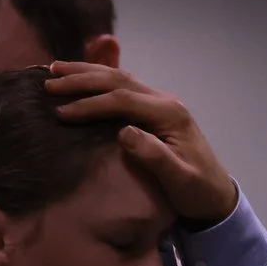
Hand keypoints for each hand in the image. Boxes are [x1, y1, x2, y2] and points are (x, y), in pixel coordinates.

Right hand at [46, 64, 239, 223]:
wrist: (216, 195)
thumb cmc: (197, 191)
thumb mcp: (179, 181)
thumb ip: (155, 157)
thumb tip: (124, 133)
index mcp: (169, 114)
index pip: (123, 99)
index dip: (91, 104)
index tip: (61, 112)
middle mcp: (165, 101)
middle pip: (119, 80)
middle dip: (82, 79)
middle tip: (49, 81)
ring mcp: (160, 103)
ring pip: (119, 78)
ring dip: (87, 73)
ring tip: (55, 70)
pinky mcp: (153, 110)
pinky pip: (122, 87)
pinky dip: (98, 80)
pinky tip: (78, 78)